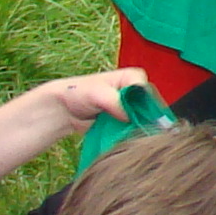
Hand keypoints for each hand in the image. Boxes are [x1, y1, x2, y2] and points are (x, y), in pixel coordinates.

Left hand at [31, 67, 149, 128]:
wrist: (65, 109)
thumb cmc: (78, 93)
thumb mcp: (97, 93)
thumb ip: (116, 102)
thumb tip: (130, 116)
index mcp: (134, 77)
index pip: (150, 93)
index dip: (147, 106)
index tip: (137, 118)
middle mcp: (137, 91)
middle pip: (151, 108)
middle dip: (143, 119)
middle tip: (132, 129)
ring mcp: (133, 107)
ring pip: (145, 120)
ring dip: (138, 128)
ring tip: (126, 133)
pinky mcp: (128, 120)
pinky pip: (136, 128)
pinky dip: (132, 134)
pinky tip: (125, 137)